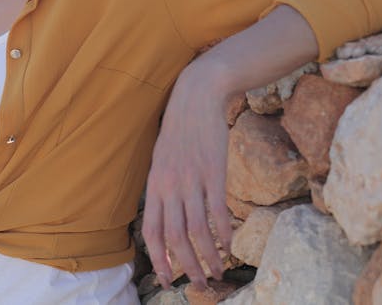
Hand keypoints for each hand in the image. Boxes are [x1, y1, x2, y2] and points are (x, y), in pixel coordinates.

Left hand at [142, 61, 232, 290]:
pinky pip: (217, 211)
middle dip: (186, 266)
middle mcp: (170, 186)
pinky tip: (229, 246)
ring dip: (208, 256)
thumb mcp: (161, 159)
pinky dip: (223, 233)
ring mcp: (192, 180)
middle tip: (198, 284)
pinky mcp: (213, 172)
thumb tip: (166, 215)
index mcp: (155, 185)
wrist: (195, 96)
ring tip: (217, 272)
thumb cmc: (179, 129)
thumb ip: (163, 187)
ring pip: (197, 230)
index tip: (165, 278)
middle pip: (175, 237)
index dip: (158, 258)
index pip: (152, 231)